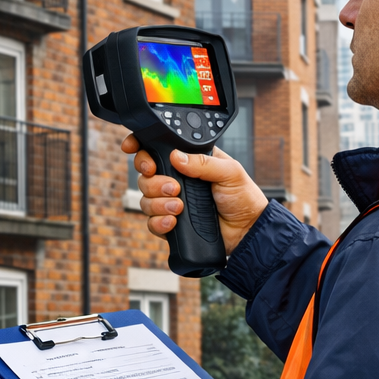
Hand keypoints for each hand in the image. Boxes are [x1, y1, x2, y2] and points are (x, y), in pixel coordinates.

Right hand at [122, 134, 268, 254]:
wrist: (247, 231)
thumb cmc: (244, 197)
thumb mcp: (229, 172)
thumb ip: (203, 163)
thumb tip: (176, 156)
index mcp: (189, 160)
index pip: (157, 149)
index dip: (140, 147)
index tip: (132, 149)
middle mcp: (176, 179)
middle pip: (145, 174)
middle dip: (153, 181)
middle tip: (173, 187)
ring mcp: (171, 201)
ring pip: (145, 198)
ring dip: (158, 203)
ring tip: (180, 207)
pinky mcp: (171, 223)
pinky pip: (151, 221)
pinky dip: (159, 221)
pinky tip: (173, 221)